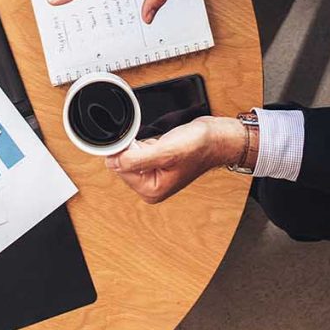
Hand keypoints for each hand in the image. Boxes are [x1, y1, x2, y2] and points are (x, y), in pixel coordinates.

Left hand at [106, 116, 246, 203]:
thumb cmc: (198, 146)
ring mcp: (153, 175)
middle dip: (136, 148)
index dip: (128, 151)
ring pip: (131, 154)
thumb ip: (136, 160)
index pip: (120, 169)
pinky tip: (162, 142)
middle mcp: (151, 187)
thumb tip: (112, 162)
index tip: (144, 144)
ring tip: (162, 144)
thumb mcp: (165, 152)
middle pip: (124, 162)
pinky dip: (147, 142)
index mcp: (151, 191)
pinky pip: (139, 150)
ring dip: (142, 144)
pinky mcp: (156, 163)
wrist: (216, 137)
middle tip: (156, 144)